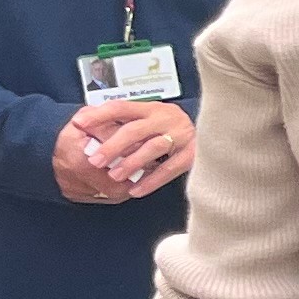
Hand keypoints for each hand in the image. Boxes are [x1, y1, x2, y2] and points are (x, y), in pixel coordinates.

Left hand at [56, 101, 195, 201]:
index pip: (121, 107)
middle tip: (95, 160)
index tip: (79, 124)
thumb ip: (127, 122)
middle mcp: (167, 118)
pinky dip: (151, 181)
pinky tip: (136, 190)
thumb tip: (88, 122)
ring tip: (114, 176)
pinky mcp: (193, 153)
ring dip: (130, 163)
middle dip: (112, 146)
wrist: (219, 130)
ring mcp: (182, 135)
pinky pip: (170, 169)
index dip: (99, 115)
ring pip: (151, 149)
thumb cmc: (173, 128)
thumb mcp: (152, 119)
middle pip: (134, 130)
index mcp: (152, 108)